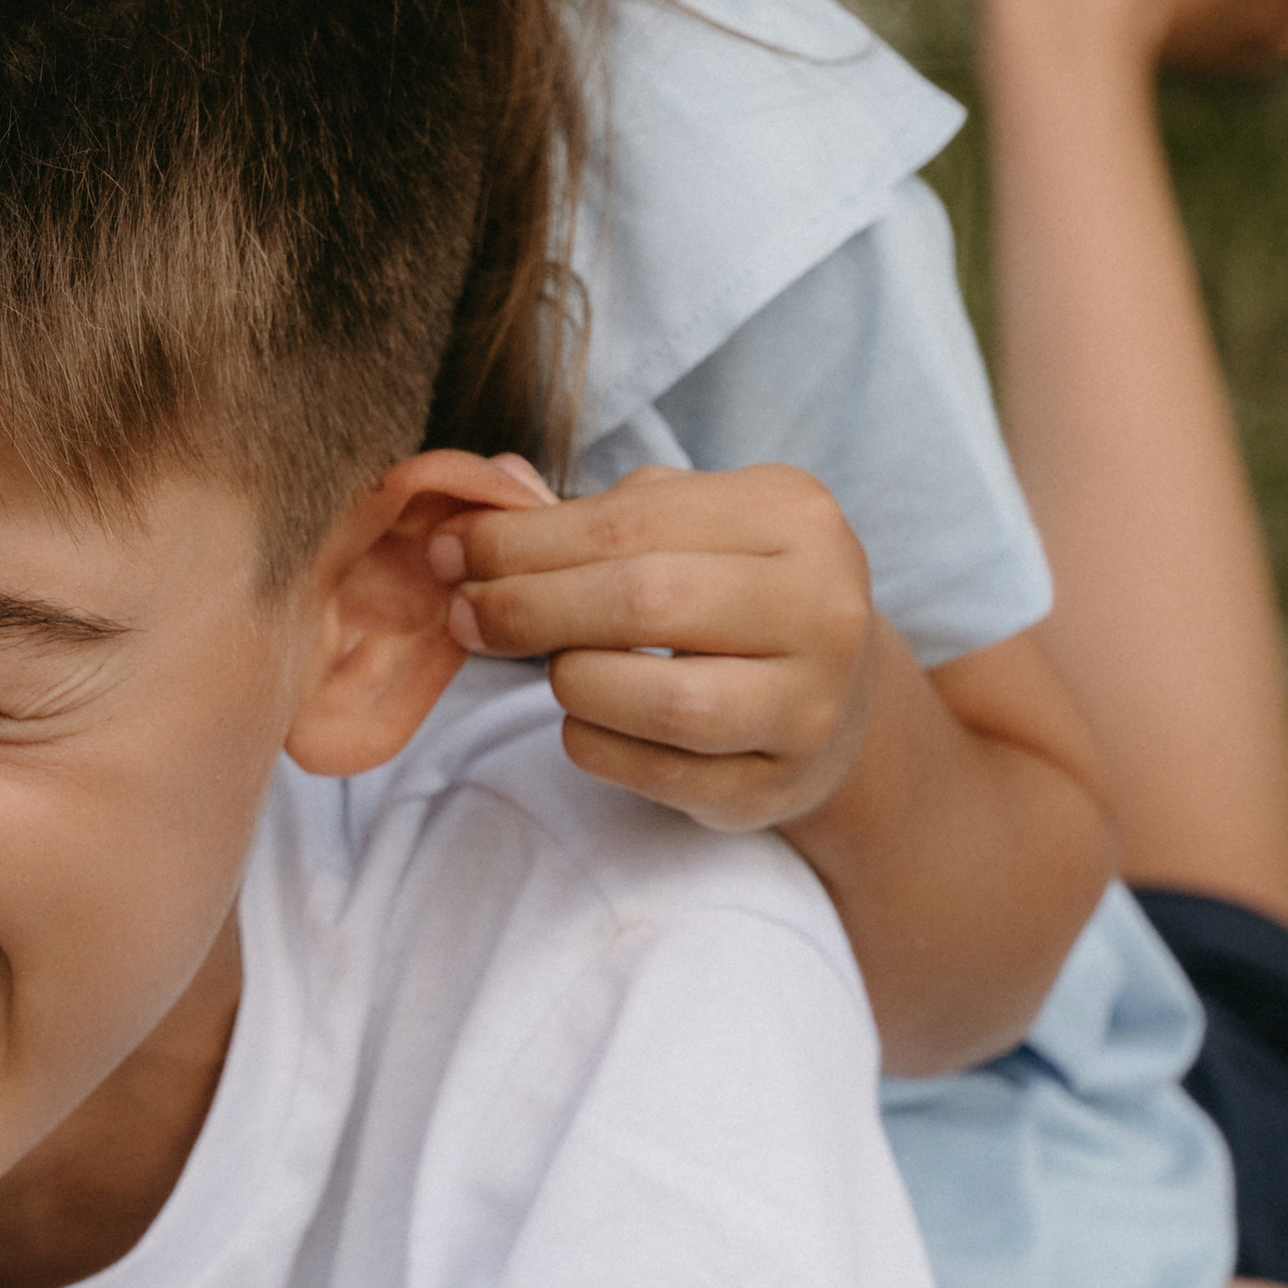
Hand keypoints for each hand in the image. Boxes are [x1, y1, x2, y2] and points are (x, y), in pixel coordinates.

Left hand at [431, 460, 877, 832]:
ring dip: (574, 681)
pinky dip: (597, 744)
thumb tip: (478, 501)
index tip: (452, 551)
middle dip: (530, 607)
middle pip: (643, 603)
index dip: (523, 540)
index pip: (630, 522)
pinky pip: (662, 774)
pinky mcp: (777, 786)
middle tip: (463, 614)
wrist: (834, 690)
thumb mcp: (686, 521)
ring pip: (662, 700)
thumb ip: (587, 514)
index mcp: (793, 515)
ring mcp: (810, 707)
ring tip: (553, 667)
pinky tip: (583, 719)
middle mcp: (823, 607)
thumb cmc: (732, 586)